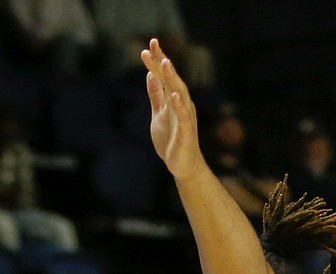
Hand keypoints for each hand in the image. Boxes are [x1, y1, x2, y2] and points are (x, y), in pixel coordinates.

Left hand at [142, 38, 202, 180]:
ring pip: (179, 93)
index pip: (164, 77)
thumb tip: (150, 75)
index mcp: (173, 100)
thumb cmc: (172, 140)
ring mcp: (185, 116)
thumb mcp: (159, 116)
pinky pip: (183, 116)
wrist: (183, 166)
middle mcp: (181, 104)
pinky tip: (174, 94)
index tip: (149, 45)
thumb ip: (156, 96)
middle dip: (162, 62)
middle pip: (171, 79)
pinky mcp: (186, 131)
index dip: (156, 61)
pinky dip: (179, 104)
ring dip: (173, 78)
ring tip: (165, 62)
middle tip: (154, 44)